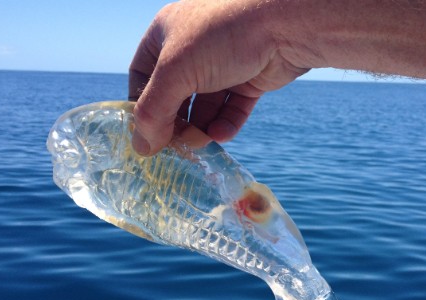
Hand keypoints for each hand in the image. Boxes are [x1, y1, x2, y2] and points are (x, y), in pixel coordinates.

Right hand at [128, 0, 308, 155]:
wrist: (284, 25)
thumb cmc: (222, 36)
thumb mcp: (175, 72)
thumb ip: (153, 111)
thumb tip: (142, 148)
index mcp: (166, 35)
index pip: (142, 76)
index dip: (141, 107)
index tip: (144, 135)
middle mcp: (192, 48)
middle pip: (174, 96)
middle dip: (175, 123)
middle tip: (176, 147)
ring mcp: (223, 64)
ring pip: (205, 107)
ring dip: (201, 128)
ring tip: (201, 143)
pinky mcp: (249, 79)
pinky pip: (231, 109)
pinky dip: (226, 124)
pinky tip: (222, 136)